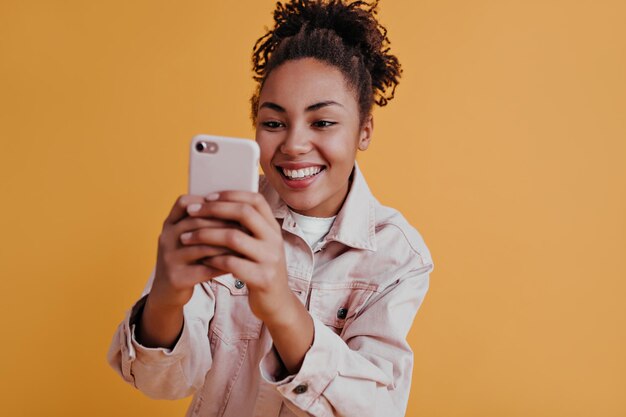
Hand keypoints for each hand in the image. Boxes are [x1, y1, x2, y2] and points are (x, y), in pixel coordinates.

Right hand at [149, 194, 236, 309]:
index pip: (184, 202)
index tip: (231, 206)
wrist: (167, 291)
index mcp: (169, 224)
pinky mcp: (176, 277)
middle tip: (247, 226)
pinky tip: (238, 264)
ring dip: (227, 246)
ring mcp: (169, 258)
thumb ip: (204, 223)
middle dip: (225, 224)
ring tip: (245, 245)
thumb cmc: (186, 260)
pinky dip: (223, 265)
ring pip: (202, 247)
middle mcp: (166, 238)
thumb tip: (237, 208)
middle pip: (197, 223)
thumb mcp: (187, 238)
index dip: (207, 202)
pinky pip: (205, 269)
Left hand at [181, 191, 294, 324]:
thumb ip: (246, 228)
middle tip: (192, 212)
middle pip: (244, 213)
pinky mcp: (263, 278)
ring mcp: (270, 259)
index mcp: (273, 228)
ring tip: (187, 237)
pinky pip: (232, 263)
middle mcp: (275, 240)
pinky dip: (213, 259)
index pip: (255, 200)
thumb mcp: (259, 245)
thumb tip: (216, 205)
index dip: (231, 194)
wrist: (277, 302)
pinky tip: (202, 259)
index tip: (208, 197)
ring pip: (234, 238)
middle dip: (214, 210)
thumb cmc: (260, 269)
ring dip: (206, 235)